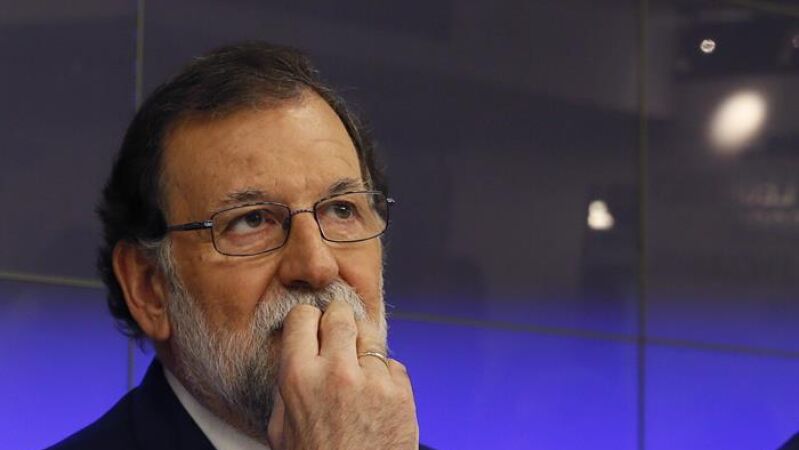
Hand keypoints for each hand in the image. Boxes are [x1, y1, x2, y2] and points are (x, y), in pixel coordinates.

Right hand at [267, 299, 418, 449]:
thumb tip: (292, 356)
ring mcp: (372, 381)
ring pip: (371, 336)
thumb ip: (286, 388)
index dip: (307, 319)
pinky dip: (386, 376)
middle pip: (341, 315)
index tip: (311, 324)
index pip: (303, 317)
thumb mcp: (282, 429)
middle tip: (340, 329)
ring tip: (359, 369)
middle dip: (340, 319)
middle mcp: (336, 373)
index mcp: (299, 379)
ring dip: (364, 347)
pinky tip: (376, 398)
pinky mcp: (400, 393)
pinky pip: (393, 364)